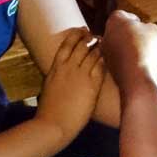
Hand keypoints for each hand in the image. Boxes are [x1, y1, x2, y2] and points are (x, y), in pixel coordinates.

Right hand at [36, 27, 104, 142]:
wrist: (53, 125)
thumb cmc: (49, 110)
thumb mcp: (49, 87)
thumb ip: (56, 76)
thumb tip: (60, 73)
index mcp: (56, 67)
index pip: (67, 43)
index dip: (76, 35)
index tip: (82, 31)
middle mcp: (68, 67)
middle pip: (82, 44)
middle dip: (91, 38)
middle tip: (97, 36)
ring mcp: (81, 75)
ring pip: (94, 53)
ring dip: (100, 47)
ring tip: (104, 45)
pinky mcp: (92, 86)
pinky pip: (101, 67)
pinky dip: (104, 61)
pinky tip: (107, 59)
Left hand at [101, 10, 156, 90]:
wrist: (137, 77)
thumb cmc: (145, 50)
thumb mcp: (154, 30)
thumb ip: (148, 27)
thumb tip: (146, 31)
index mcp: (114, 21)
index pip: (122, 15)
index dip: (134, 19)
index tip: (142, 25)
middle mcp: (106, 36)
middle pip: (120, 32)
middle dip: (132, 35)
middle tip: (145, 40)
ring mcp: (106, 54)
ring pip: (120, 48)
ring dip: (131, 50)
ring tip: (146, 55)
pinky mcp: (110, 69)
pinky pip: (122, 62)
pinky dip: (130, 63)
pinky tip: (142, 66)